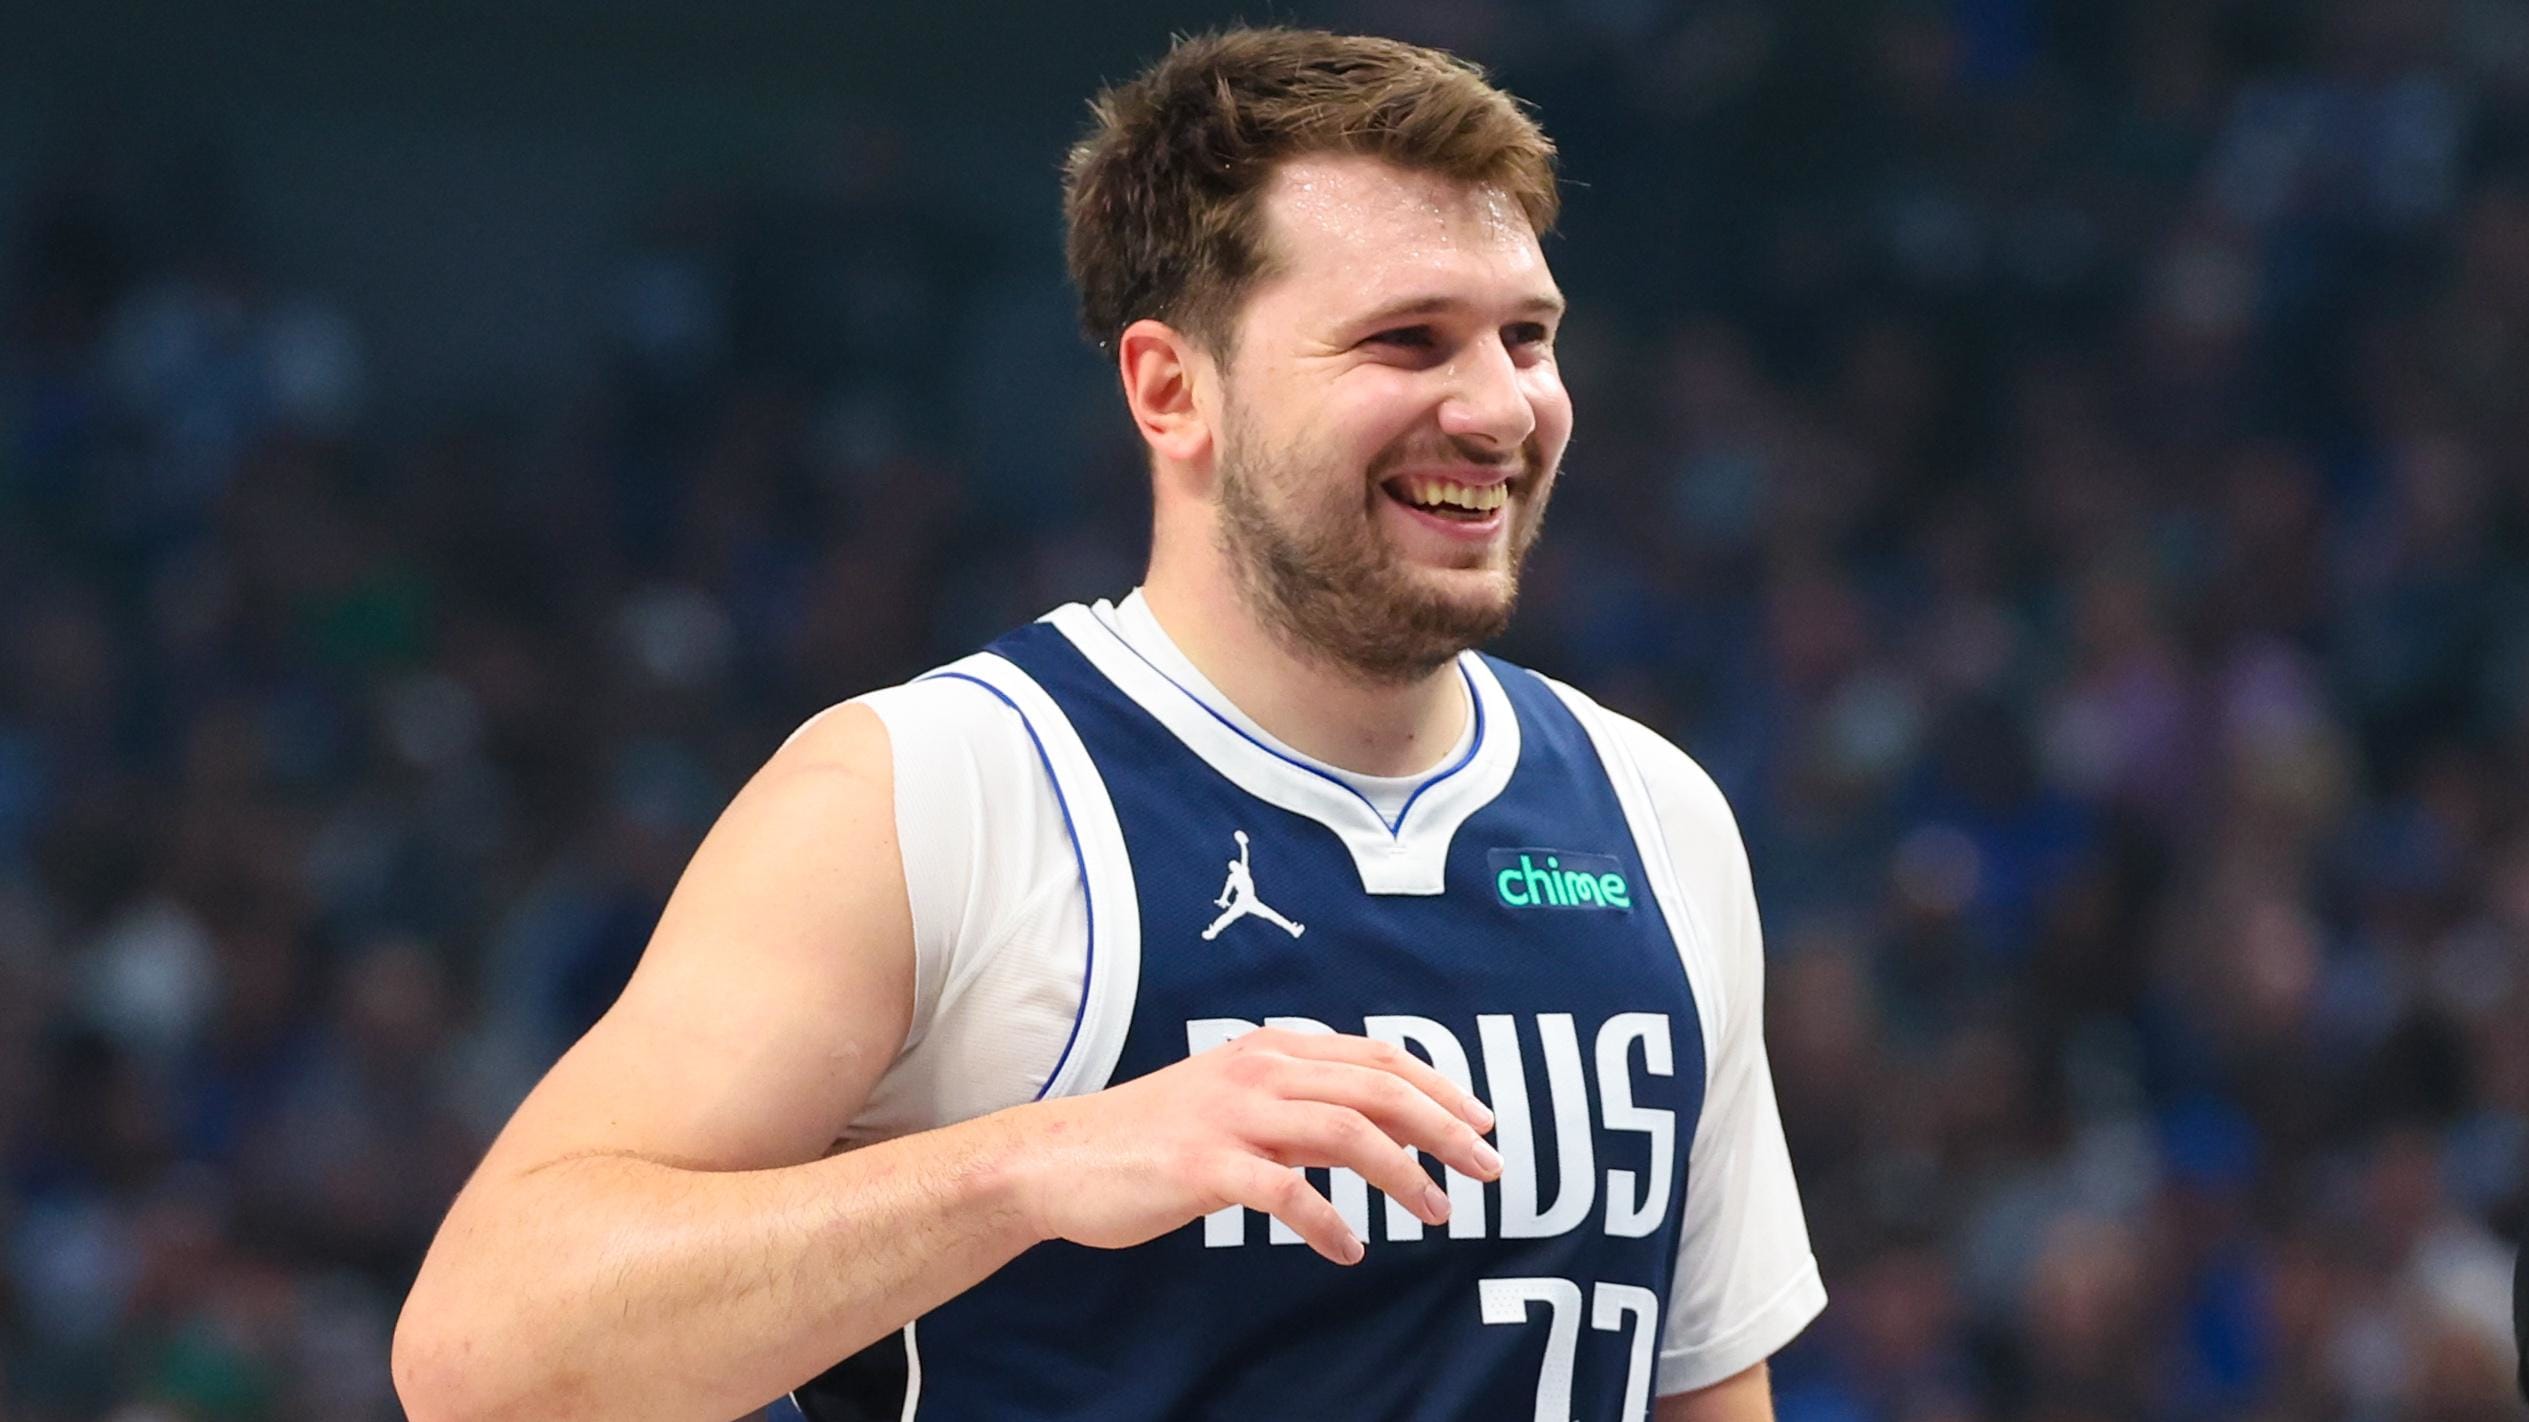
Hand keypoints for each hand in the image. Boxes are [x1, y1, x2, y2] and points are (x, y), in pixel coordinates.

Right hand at [1006, 1027, 1503, 1264]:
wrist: (1057, 1161)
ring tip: (1437, 1212)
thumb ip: (1294, 1106)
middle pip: (1377, 1089)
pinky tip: (1349, 1251)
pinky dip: (1330, 1224)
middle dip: (1445, 1127)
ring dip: (1404, 1175)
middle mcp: (1257, 1072)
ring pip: (1346, 1132)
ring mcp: (1230, 1117)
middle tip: (1490, 1167)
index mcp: (1269, 1051)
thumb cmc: (1149, 1139)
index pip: (1376, 1058)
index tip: (1482, 1121)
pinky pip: (1288, 1194)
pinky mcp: (1205, 1167)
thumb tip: (1370, 1130)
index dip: (1439, 1087)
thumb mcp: (1230, 1102)